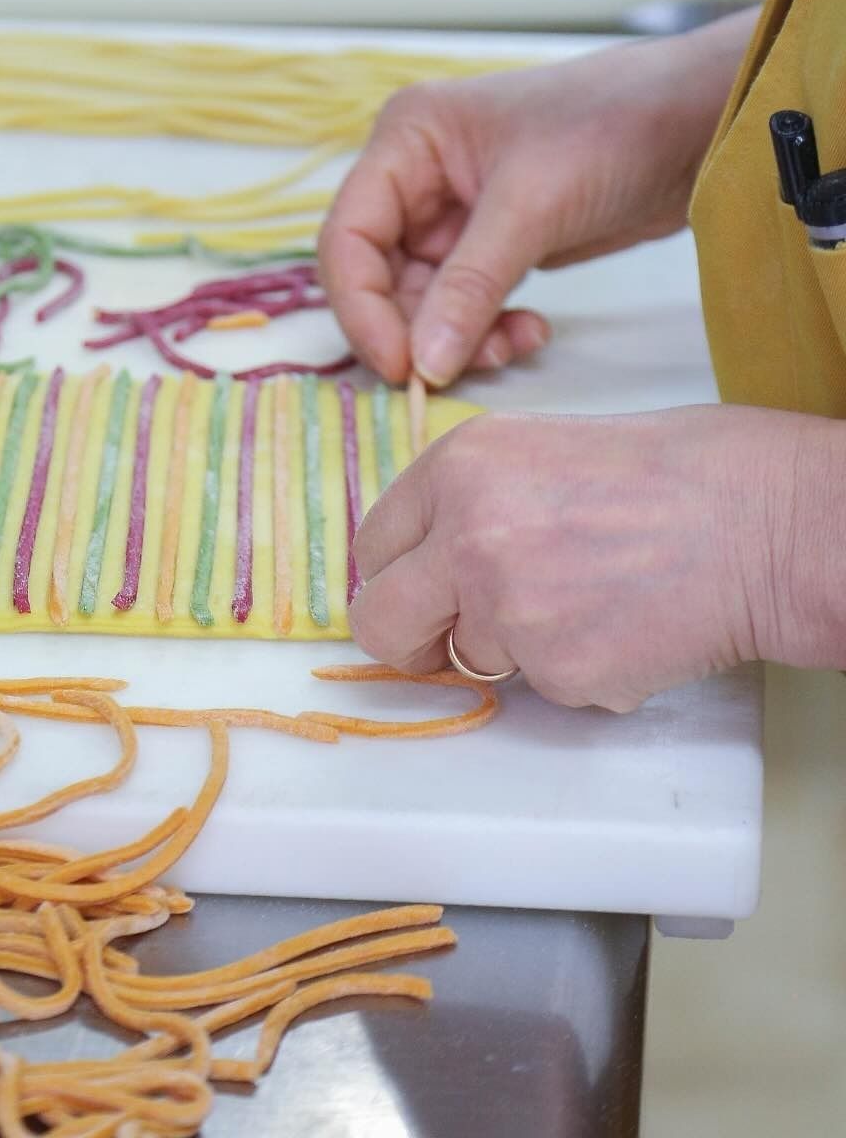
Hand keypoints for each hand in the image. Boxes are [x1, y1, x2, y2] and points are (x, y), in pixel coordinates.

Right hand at [318, 10, 756, 386]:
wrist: (701, 121)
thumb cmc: (615, 127)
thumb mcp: (532, 206)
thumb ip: (469, 290)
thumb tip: (422, 367)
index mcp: (406, 142)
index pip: (348, 239)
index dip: (362, 309)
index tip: (400, 366)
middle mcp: (416, 178)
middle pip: (377, 278)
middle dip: (414, 329)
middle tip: (450, 373)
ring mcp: (453, 215)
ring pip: (420, 301)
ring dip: (456, 338)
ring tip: (511, 346)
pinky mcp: (491, 246)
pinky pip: (462, 307)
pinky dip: (486, 331)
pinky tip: (529, 331)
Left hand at [348, 405, 843, 711]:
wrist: (766, 520)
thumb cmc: (673, 474)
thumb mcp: (536, 453)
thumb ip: (467, 501)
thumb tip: (426, 560)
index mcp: (456, 467)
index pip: (374, 544)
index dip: (396, 575)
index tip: (414, 591)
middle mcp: (464, 534)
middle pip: (382, 621)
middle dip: (409, 640)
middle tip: (445, 640)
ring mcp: (506, 607)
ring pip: (472, 657)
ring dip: (518, 647)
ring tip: (592, 600)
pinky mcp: (557, 670)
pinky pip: (543, 687)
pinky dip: (580, 670)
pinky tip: (627, 625)